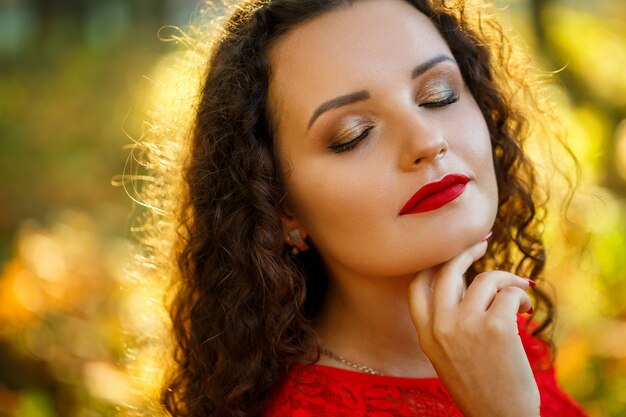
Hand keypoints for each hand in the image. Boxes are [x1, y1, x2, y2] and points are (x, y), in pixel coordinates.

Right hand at [408, 240, 539, 416]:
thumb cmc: (481, 385)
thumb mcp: (449, 354)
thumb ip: (449, 320)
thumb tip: (465, 282)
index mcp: (425, 335)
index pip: (416, 285)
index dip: (433, 263)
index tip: (449, 251)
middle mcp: (440, 327)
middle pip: (447, 270)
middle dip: (466, 251)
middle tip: (482, 244)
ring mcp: (465, 326)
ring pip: (485, 279)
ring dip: (507, 280)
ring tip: (518, 293)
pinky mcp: (495, 327)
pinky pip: (509, 294)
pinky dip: (522, 297)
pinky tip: (526, 312)